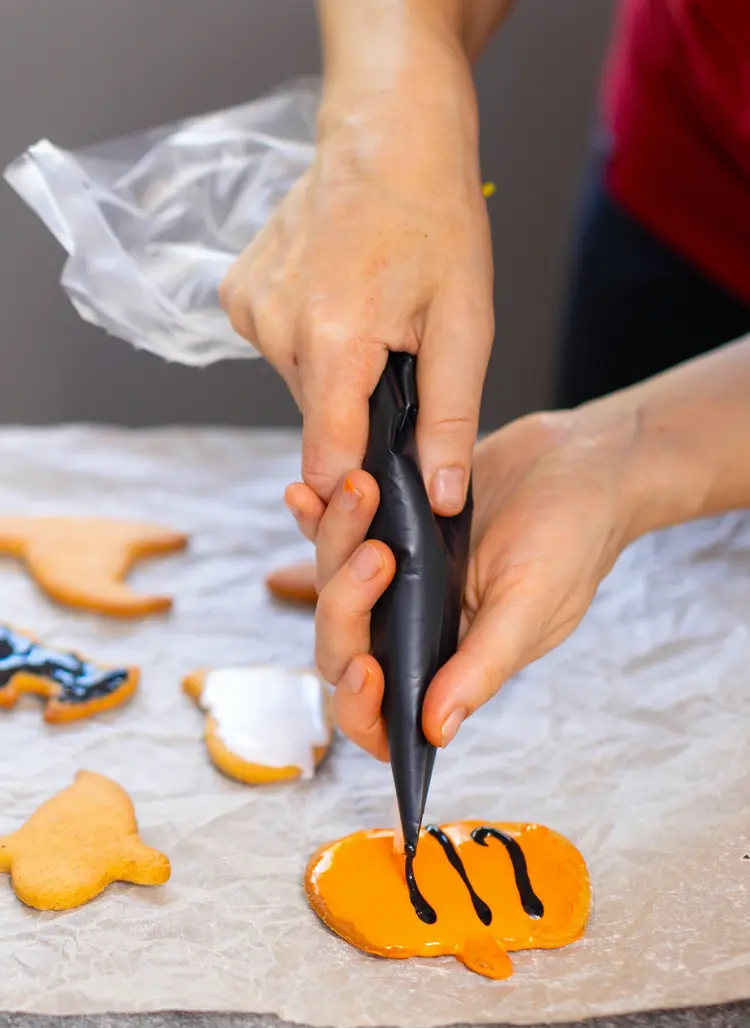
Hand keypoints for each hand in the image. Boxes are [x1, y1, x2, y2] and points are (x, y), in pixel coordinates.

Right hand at [220, 75, 492, 512]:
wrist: (389, 138)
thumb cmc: (435, 222)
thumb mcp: (465, 326)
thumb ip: (449, 421)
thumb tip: (440, 497)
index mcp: (333, 339)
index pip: (325, 462)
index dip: (358, 483)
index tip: (385, 476)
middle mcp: (274, 327)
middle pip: (318, 423)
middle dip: (360, 413)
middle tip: (399, 357)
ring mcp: (249, 308)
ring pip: (301, 386)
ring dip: (338, 374)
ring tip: (372, 317)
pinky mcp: (238, 294)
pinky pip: (281, 349)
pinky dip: (313, 342)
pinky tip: (339, 299)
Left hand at [287, 403, 645, 757]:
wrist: (578, 458)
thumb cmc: (573, 536)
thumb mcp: (533, 603)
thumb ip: (483, 666)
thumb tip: (436, 732)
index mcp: (452, 661)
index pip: (385, 715)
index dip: (360, 708)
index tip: (367, 668)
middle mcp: (417, 628)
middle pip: (343, 646)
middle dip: (344, 606)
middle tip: (382, 554)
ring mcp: (398, 579)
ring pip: (330, 583)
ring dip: (333, 544)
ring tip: (366, 492)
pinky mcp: (388, 527)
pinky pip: (336, 533)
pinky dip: (315, 517)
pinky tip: (303, 494)